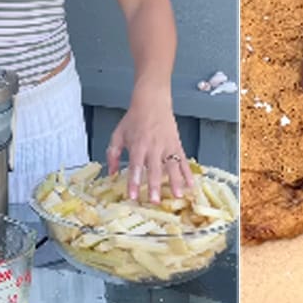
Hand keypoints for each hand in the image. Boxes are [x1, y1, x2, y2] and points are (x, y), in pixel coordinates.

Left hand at [106, 88, 192, 202]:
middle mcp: (154, 146)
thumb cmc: (134, 118)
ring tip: (177, 196)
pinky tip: (191, 185)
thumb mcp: (118, 134)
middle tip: (155, 201)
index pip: (136, 166)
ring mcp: (167, 146)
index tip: (133, 195)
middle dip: (155, 186)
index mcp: (138, 144)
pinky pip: (183, 161)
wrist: (152, 101)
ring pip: (172, 166)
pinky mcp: (177, 145)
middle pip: (155, 169)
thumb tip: (111, 173)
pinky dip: (188, 173)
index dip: (134, 181)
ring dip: (175, 182)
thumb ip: (113, 154)